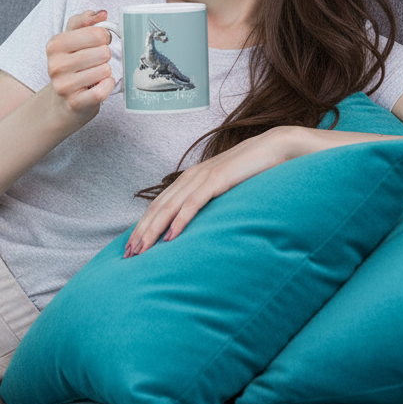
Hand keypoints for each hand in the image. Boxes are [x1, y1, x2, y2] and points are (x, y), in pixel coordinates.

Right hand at [45, 10, 116, 120]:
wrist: (63, 101)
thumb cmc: (72, 65)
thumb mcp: (72, 39)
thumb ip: (85, 21)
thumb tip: (101, 14)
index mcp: (55, 45)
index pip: (96, 33)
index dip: (104, 37)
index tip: (99, 43)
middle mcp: (56, 65)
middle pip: (103, 52)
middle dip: (105, 57)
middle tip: (95, 62)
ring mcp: (64, 86)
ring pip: (105, 70)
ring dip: (105, 72)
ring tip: (94, 75)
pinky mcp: (75, 102)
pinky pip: (103, 90)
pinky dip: (108, 86)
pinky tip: (100, 85)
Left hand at [124, 125, 307, 256]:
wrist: (274, 148)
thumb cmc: (251, 172)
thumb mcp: (225, 189)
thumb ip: (210, 201)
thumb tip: (200, 224)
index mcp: (190, 179)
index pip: (158, 205)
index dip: (143, 225)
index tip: (132, 246)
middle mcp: (190, 177)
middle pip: (157, 208)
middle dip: (141, 232)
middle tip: (128, 254)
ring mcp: (203, 178)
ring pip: (169, 207)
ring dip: (153, 229)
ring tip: (141, 249)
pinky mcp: (218, 180)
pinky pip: (194, 203)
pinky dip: (180, 220)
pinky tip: (171, 236)